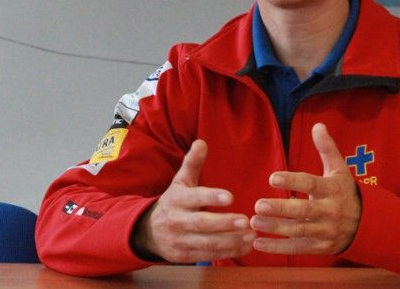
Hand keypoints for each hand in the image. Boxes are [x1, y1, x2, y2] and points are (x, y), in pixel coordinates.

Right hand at [130, 139, 255, 262]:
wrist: (148, 231)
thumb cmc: (174, 202)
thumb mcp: (180, 182)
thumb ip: (192, 163)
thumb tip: (202, 142)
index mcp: (177, 199)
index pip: (194, 198)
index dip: (211, 197)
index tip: (230, 196)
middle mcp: (177, 221)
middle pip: (201, 224)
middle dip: (224, 223)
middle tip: (246, 220)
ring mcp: (180, 241)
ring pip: (207, 244)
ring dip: (230, 241)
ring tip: (251, 235)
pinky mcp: (185, 257)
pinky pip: (208, 256)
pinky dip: (228, 253)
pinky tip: (246, 247)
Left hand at [250, 123, 360, 254]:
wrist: (366, 224)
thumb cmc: (345, 192)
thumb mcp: (339, 169)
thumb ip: (327, 148)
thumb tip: (318, 125)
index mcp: (332, 190)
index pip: (310, 184)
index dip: (292, 181)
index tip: (272, 178)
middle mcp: (329, 211)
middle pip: (303, 211)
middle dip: (280, 209)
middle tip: (258, 205)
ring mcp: (324, 231)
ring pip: (298, 231)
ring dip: (275, 228)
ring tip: (254, 221)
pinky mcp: (319, 247)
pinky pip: (297, 248)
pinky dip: (277, 248)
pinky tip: (258, 242)